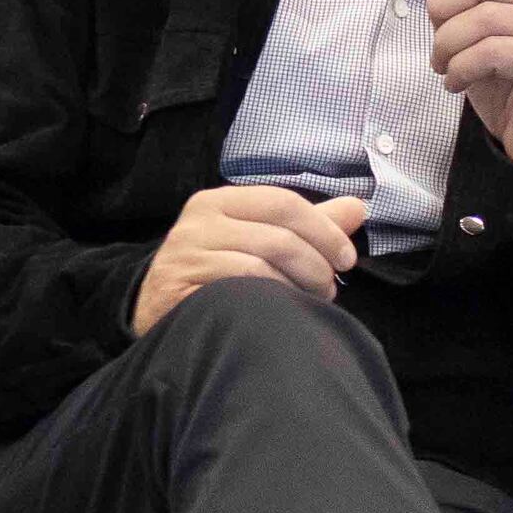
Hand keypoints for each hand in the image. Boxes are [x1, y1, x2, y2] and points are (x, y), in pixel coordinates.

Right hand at [131, 184, 373, 334]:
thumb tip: (358, 207)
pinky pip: (241, 286)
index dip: (323, 230)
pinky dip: (272, 299)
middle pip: (279, 234)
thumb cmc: (215, 275)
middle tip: (330, 289)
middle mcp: (199, 219)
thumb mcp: (257, 240)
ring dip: (299, 286)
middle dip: (316, 264)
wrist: (154, 312)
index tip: (346, 259)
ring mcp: (187, 251)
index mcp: (219, 201)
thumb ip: (307, 225)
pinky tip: (282, 312)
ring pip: (263, 261)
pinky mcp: (180, 282)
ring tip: (309, 304)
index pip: (283, 202)